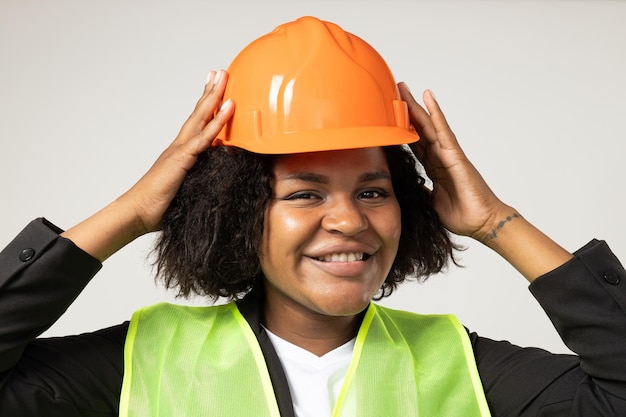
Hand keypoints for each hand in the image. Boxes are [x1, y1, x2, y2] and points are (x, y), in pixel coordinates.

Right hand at [62, 70, 234, 260]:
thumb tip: (213, 172)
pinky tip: (228, 107)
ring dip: (214, 97)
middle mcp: (180, 146)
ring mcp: (180, 150)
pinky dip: (217, 121)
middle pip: (198, 113)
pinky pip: (204, 136)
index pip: (197, 124)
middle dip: (210, 92)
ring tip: (223, 77)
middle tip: (220, 72)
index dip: (206, 107)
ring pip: (200, 118)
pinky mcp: (182, 158)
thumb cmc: (159, 207)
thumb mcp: (185, 189)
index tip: (215, 90)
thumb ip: (197, 177)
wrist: (137, 214)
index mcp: (180, 153)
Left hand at [397, 83, 507, 240]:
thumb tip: (409, 187)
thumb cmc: (462, 215)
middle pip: (420, 130)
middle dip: (406, 112)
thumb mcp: (431, 203)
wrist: (482, 223)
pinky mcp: (455, 155)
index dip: (402, 130)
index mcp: (434, 168)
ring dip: (416, 107)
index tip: (389, 117)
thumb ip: (421, 191)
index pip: (415, 144)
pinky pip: (443, 131)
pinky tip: (428, 98)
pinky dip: (436, 114)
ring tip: (404, 89)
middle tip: (393, 92)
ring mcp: (448, 154)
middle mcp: (441, 157)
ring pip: (429, 125)